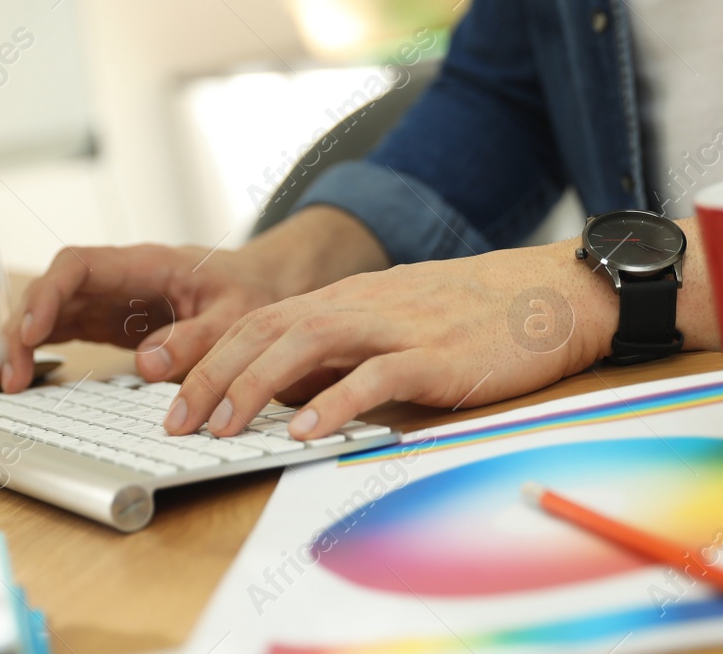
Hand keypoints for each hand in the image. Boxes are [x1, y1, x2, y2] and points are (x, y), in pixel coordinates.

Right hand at [0, 206, 389, 392]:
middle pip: (52, 289)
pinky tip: (17, 377)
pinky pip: (62, 329)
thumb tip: (148, 364)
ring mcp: (108, 298)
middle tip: (10, 374)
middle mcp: (118, 278)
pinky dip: (36, 350)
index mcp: (146, 263)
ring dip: (21, 342)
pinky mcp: (108, 321)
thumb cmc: (251, 292)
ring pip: (49, 310)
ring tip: (3, 382)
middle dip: (22, 325)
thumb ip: (197, 339)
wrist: (263, 287)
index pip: (78, 264)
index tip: (32, 331)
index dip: (48, 294)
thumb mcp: (238, 315)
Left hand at [164, 223, 719, 439]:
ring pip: (306, 345)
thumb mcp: (393, 320)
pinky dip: (335, 401)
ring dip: (256, 387)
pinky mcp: (434, 355)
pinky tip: (307, 429)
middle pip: (265, 331)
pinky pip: (374, 376)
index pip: (257, 322)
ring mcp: (396, 326)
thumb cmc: (472, 313)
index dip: (208, 359)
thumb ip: (340, 349)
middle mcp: (360, 305)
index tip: (173, 399)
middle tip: (178, 422)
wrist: (549, 292)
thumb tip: (285, 390)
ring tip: (224, 427)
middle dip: (213, 376)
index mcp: (346, 299)